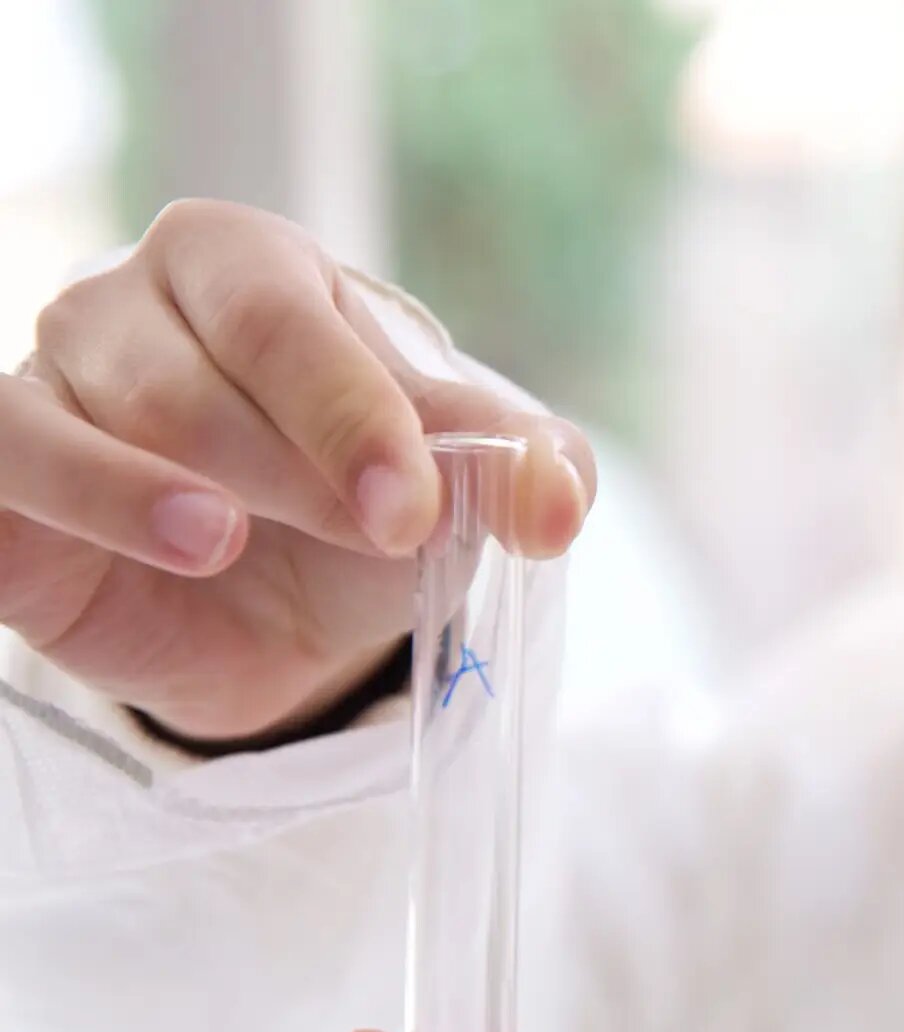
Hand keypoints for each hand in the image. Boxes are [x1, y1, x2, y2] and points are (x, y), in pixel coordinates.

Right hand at [0, 199, 594, 741]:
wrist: (281, 609)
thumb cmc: (361, 498)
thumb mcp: (452, 476)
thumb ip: (521, 468)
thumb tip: (559, 502)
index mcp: (246, 260)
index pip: (288, 324)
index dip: (355, 417)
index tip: (415, 507)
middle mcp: (130, 299)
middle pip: (197, 377)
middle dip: (298, 466)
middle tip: (380, 534)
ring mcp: (51, 379)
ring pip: (106, 425)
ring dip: (190, 497)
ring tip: (233, 544)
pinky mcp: (3, 469)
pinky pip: (10, 465)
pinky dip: (86, 500)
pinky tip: (174, 543)